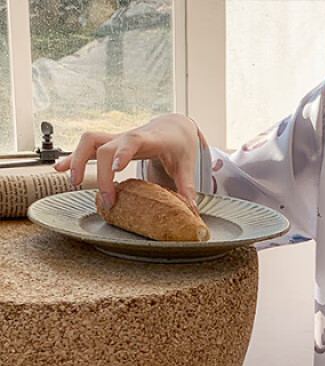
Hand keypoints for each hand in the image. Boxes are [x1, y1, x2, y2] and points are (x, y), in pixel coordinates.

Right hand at [53, 113, 200, 209]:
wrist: (173, 125)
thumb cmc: (180, 144)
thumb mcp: (187, 164)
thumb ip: (187, 185)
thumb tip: (191, 207)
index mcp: (149, 139)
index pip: (132, 140)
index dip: (122, 153)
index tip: (117, 169)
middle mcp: (128, 137)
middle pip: (104, 146)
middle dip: (101, 173)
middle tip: (107, 200)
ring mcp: (117, 139)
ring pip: (89, 141)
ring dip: (78, 160)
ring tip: (73, 182)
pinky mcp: (111, 144)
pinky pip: (87, 148)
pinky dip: (73, 158)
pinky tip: (60, 169)